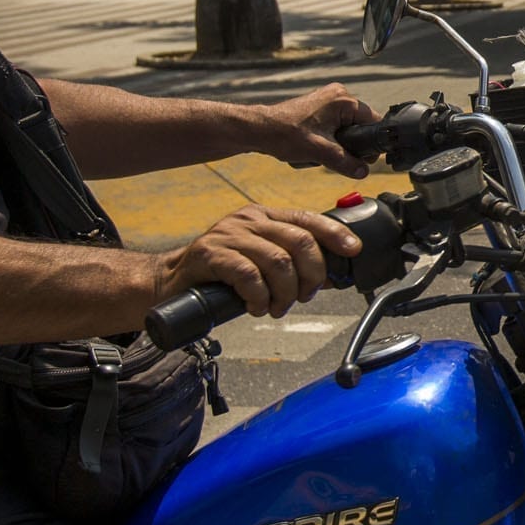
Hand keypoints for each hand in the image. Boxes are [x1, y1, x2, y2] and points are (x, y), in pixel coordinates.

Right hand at [152, 205, 362, 318]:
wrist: (171, 282)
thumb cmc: (220, 275)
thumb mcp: (259, 261)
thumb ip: (289, 262)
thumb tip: (327, 276)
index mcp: (264, 217)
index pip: (308, 219)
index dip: (335, 234)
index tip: (353, 250)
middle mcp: (249, 220)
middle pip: (299, 240)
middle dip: (311, 274)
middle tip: (303, 297)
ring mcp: (229, 234)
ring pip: (278, 260)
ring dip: (285, 292)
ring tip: (276, 307)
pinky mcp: (211, 253)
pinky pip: (249, 274)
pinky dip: (259, 296)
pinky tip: (256, 306)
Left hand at [253, 83, 377, 177]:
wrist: (258, 130)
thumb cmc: (284, 134)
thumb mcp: (321, 152)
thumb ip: (346, 162)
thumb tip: (363, 172)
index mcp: (343, 100)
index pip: (373, 121)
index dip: (370, 143)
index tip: (362, 158)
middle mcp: (338, 95)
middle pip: (360, 126)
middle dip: (351, 145)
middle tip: (334, 156)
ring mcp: (328, 101)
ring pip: (347, 128)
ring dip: (338, 144)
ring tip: (319, 150)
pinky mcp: (319, 108)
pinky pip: (335, 127)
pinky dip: (328, 140)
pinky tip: (314, 146)